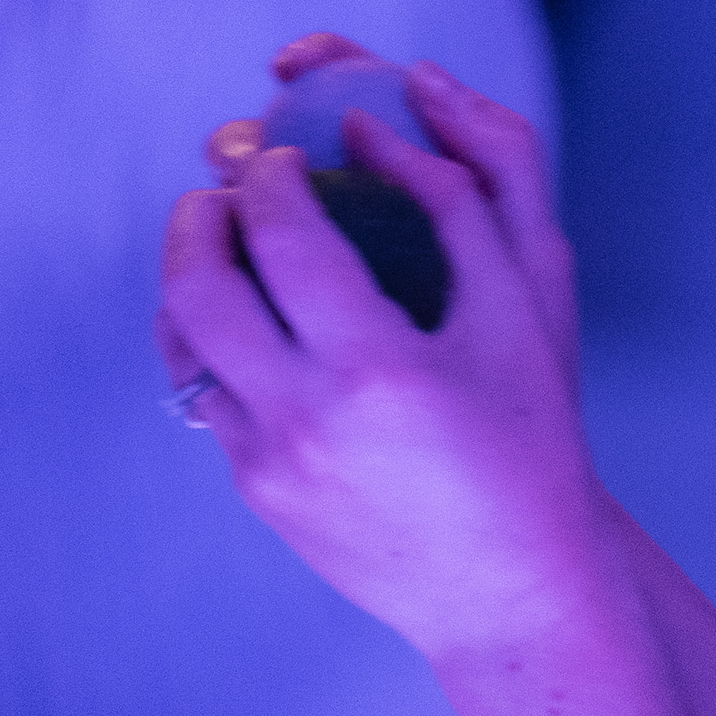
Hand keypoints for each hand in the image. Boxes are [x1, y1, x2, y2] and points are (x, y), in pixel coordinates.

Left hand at [155, 60, 607, 657]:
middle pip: (200, 285)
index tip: (284, 154)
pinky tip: (246, 315)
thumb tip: (382, 126)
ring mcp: (271, 463)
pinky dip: (209, 338)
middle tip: (227, 185)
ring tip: (222, 240)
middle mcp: (308, 419)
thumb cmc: (533, 441)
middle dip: (202, 214)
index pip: (284, 237)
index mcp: (378, 368)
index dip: (272, 178)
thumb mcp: (522, 315)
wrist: (513, 589)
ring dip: (190, 273)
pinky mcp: (257, 492)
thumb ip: (461, 203)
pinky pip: (204, 394)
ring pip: (182, 341)